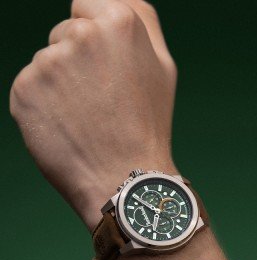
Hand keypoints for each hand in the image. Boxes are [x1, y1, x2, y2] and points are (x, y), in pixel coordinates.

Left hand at [9, 0, 178, 231]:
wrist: (125, 177)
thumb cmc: (147, 124)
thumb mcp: (163, 67)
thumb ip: (141, 20)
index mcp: (120, 22)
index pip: (87, 6)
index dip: (98, 40)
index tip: (108, 69)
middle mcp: (81, 34)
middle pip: (65, 32)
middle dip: (79, 59)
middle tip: (103, 100)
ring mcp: (49, 63)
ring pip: (48, 62)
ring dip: (61, 84)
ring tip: (87, 118)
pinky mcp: (25, 91)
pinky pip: (31, 88)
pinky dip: (44, 105)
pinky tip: (67, 127)